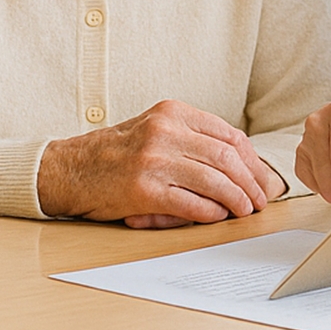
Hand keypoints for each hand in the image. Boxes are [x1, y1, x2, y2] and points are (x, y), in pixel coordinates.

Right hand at [37, 99, 274, 226]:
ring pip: (214, 181)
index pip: (228, 135)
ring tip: (244, 211)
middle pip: (227, 158)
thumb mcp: (154, 128)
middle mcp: (164, 132)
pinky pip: (192, 204)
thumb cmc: (115, 152)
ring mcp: (154, 161)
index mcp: (172, 112)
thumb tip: (239, 162)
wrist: (70, 168)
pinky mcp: (144, 191)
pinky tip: (218, 217)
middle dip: (250, 183)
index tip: (259, 178)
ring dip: (237, 200)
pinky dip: (211, 213)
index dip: (252, 161)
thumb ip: (191, 137)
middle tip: (259, 200)